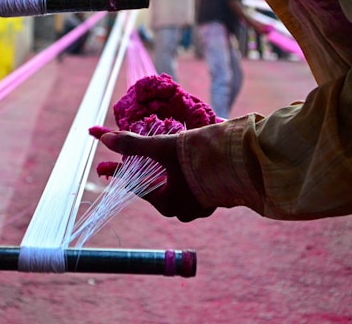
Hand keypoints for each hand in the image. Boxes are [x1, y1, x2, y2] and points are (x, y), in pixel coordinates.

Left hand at [98, 131, 214, 221]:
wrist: (247, 161)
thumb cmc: (201, 158)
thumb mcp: (163, 148)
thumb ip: (134, 145)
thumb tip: (104, 140)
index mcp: (168, 204)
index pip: (136, 186)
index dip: (120, 171)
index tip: (106, 165)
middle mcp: (183, 211)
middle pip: (155, 186)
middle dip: (145, 170)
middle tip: (134, 156)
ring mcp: (202, 205)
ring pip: (175, 184)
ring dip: (166, 169)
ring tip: (162, 154)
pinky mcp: (216, 195)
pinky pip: (191, 183)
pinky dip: (184, 171)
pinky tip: (185, 158)